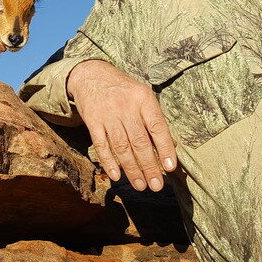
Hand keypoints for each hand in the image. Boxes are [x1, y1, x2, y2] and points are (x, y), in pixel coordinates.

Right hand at [67, 59, 175, 190]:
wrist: (91, 75)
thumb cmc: (123, 90)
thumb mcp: (142, 95)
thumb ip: (154, 118)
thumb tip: (171, 147)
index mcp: (143, 98)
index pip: (157, 127)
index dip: (165, 149)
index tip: (170, 168)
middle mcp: (126, 106)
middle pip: (140, 142)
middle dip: (149, 166)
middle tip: (156, 185)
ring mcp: (108, 114)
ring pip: (122, 147)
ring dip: (132, 169)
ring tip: (140, 185)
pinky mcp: (92, 121)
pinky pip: (101, 145)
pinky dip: (109, 162)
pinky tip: (116, 176)